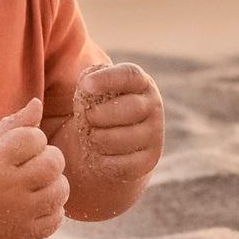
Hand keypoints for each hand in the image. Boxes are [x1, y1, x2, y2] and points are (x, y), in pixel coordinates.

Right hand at [0, 98, 67, 238]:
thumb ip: (16, 123)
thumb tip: (38, 103)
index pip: (35, 137)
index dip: (34, 138)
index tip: (22, 145)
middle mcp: (8, 187)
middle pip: (53, 164)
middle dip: (51, 157)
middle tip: (36, 162)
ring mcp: (19, 212)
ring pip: (60, 191)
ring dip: (56, 183)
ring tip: (40, 182)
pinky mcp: (26, 231)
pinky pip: (57, 217)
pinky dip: (53, 209)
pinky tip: (38, 202)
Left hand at [72, 62, 162, 185]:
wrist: (107, 143)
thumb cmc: (98, 108)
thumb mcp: (94, 91)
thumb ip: (89, 81)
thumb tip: (85, 83)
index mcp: (140, 83)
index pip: (130, 75)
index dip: (108, 79)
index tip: (85, 85)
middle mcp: (153, 106)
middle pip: (130, 108)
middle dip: (101, 114)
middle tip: (88, 116)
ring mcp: (154, 134)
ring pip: (123, 138)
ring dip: (99, 138)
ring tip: (92, 134)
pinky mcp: (148, 160)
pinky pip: (122, 163)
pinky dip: (103, 160)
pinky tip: (99, 153)